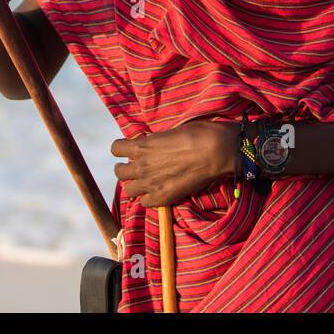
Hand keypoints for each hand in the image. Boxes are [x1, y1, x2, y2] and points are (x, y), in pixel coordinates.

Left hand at [112, 121, 235, 207]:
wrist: (217, 151)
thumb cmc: (198, 134)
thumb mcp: (171, 131)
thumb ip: (155, 141)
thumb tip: (150, 144)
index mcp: (142, 146)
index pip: (116, 149)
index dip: (122, 149)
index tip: (130, 150)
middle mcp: (142, 166)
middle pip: (119, 172)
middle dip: (125, 169)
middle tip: (137, 168)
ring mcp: (151, 184)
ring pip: (128, 190)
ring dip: (135, 185)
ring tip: (146, 182)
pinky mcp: (163, 198)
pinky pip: (145, 203)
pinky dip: (149, 198)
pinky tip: (158, 192)